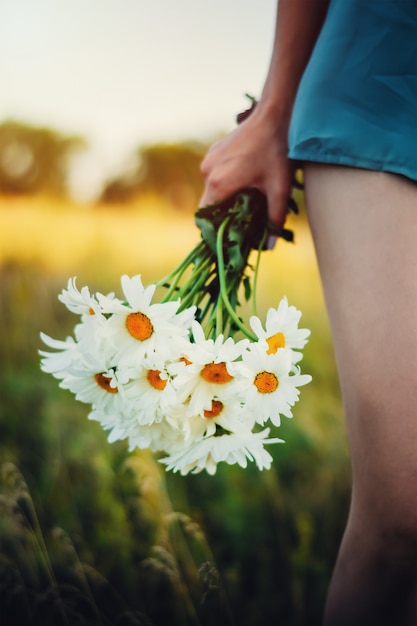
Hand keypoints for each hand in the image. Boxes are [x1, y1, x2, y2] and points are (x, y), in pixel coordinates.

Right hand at [200, 104, 293, 230]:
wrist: (274, 114)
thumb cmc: (277, 152)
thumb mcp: (280, 189)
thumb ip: (274, 219)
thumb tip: (269, 246)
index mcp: (218, 184)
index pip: (206, 219)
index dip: (215, 231)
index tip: (228, 238)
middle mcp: (207, 172)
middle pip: (208, 206)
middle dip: (223, 216)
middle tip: (243, 223)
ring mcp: (209, 160)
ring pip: (211, 191)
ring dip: (225, 199)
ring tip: (247, 201)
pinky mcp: (214, 152)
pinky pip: (215, 176)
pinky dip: (226, 184)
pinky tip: (245, 182)